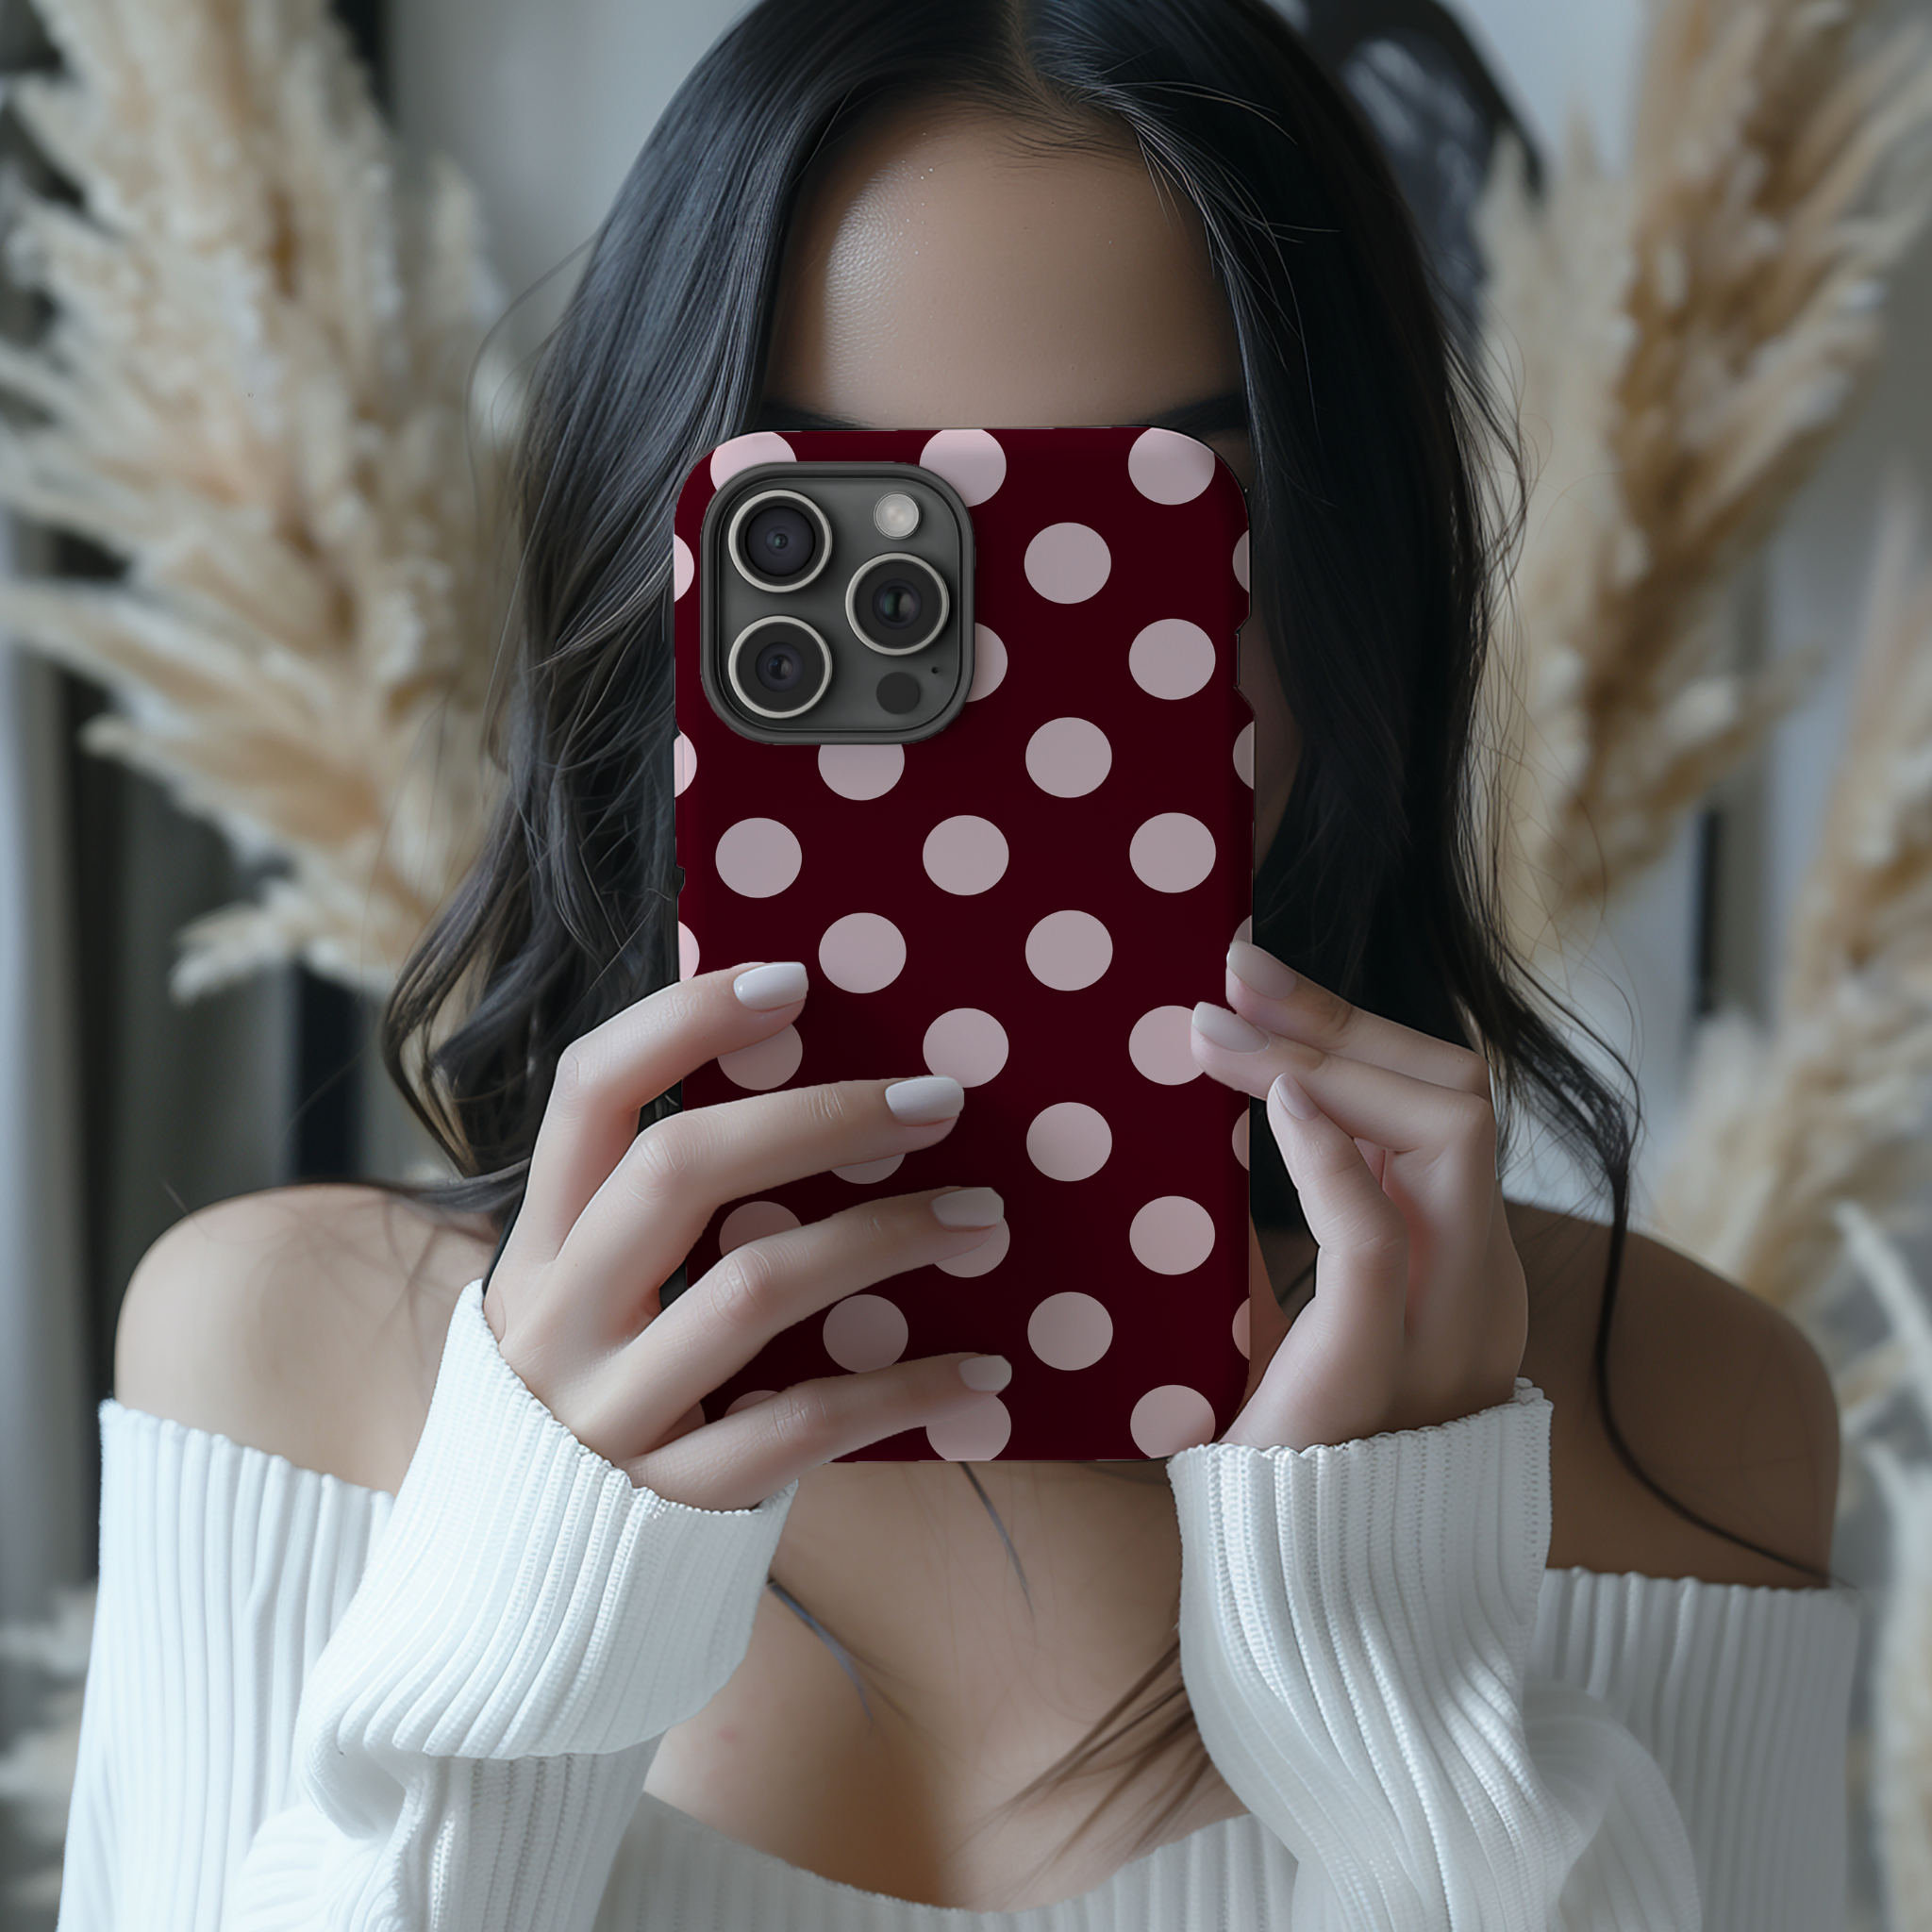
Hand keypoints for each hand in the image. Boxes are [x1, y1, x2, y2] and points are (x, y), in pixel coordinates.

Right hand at [482, 961, 1012, 1511]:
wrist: (509, 1604)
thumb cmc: (591, 1404)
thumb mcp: (585, 1298)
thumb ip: (651, 1212)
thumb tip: (785, 1075)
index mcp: (537, 1245)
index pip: (589, 1092)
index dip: (684, 1021)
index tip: (793, 980)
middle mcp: (558, 1318)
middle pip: (681, 1170)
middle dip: (821, 1118)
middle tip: (939, 1099)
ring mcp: (607, 1414)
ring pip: (754, 1288)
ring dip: (886, 1237)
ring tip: (983, 1217)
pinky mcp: (670, 1502)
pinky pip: (800, 1426)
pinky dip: (902, 1389)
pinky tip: (981, 1369)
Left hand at [1190, 940, 1527, 1451]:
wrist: (1287, 1593)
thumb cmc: (1283, 1440)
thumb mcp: (1295, 1302)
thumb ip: (1304, 1214)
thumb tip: (1257, 1099)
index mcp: (1463, 1266)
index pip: (1443, 1107)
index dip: (1356, 1030)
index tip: (1252, 983)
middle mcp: (1479, 1287)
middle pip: (1455, 1097)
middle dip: (1341, 1020)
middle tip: (1232, 978)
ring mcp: (1448, 1330)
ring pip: (1444, 1132)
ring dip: (1325, 1059)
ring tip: (1218, 1029)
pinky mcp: (1383, 1373)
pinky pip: (1380, 1238)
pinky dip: (1331, 1155)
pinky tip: (1276, 1104)